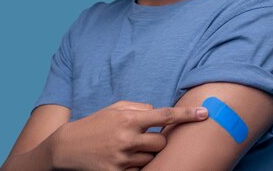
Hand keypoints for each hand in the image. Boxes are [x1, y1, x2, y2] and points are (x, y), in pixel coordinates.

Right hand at [51, 101, 207, 170]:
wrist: (66, 147)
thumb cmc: (95, 124)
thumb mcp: (115, 109)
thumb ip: (140, 107)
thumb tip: (158, 111)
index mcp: (129, 118)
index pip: (165, 116)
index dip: (188, 115)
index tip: (205, 114)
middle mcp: (128, 138)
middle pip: (162, 143)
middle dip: (158, 141)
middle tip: (143, 138)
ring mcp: (122, 158)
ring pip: (151, 159)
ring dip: (145, 155)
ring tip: (127, 148)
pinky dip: (135, 166)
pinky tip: (122, 159)